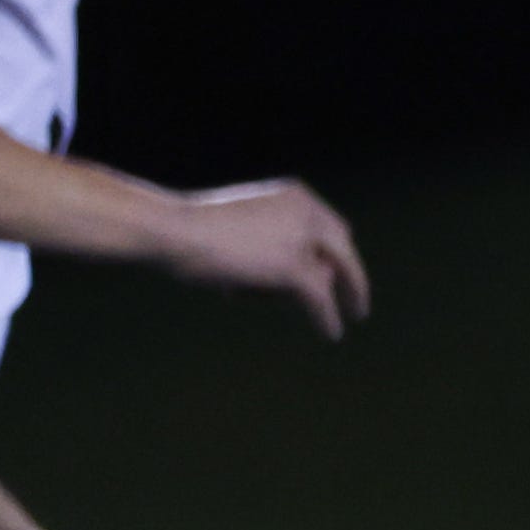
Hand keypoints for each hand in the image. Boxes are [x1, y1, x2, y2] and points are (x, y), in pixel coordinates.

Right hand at [159, 179, 370, 337]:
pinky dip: (327, 319)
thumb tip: (294, 278)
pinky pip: (320, 299)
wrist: (171, 229)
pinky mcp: (294, 268)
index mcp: (294, 196)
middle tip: (358, 305)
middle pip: (344, 251)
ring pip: (329, 279)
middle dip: (352, 279)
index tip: (340, 275)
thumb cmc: (189, 229)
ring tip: (330, 327)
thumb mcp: (240, 225)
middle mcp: (306, 212)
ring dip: (318, 302)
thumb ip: (270, 241)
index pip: (331, 228)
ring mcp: (302, 239)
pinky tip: (332, 334)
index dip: (339, 254)